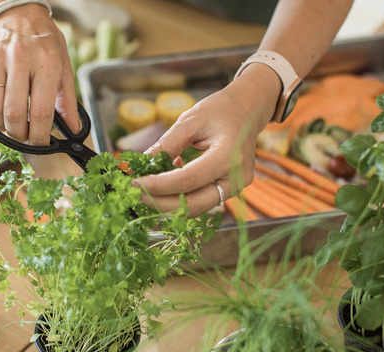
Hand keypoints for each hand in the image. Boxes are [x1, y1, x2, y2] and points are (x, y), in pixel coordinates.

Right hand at [0, 4, 79, 145]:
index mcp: (46, 63)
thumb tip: (73, 129)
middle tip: (24, 135)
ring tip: (10, 123)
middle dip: (19, 134)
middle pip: (14, 114)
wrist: (18, 12)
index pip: (41, 112)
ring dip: (1, 125)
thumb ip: (68, 100)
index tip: (41, 143)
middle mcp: (19, 59)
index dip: (40, 136)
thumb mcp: (64, 66)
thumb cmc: (44, 42)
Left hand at [133, 64, 280, 216]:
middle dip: (161, 203)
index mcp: (229, 156)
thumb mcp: (190, 120)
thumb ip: (166, 144)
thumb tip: (141, 165)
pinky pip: (201, 201)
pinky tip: (165, 185)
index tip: (135, 183)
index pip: (188, 180)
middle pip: (194, 204)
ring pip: (196, 208)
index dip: (158, 186)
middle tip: (136, 194)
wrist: (248, 110)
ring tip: (146, 190)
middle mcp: (237, 177)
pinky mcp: (230, 190)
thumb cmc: (221, 110)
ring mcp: (236, 187)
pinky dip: (180, 198)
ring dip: (168, 204)